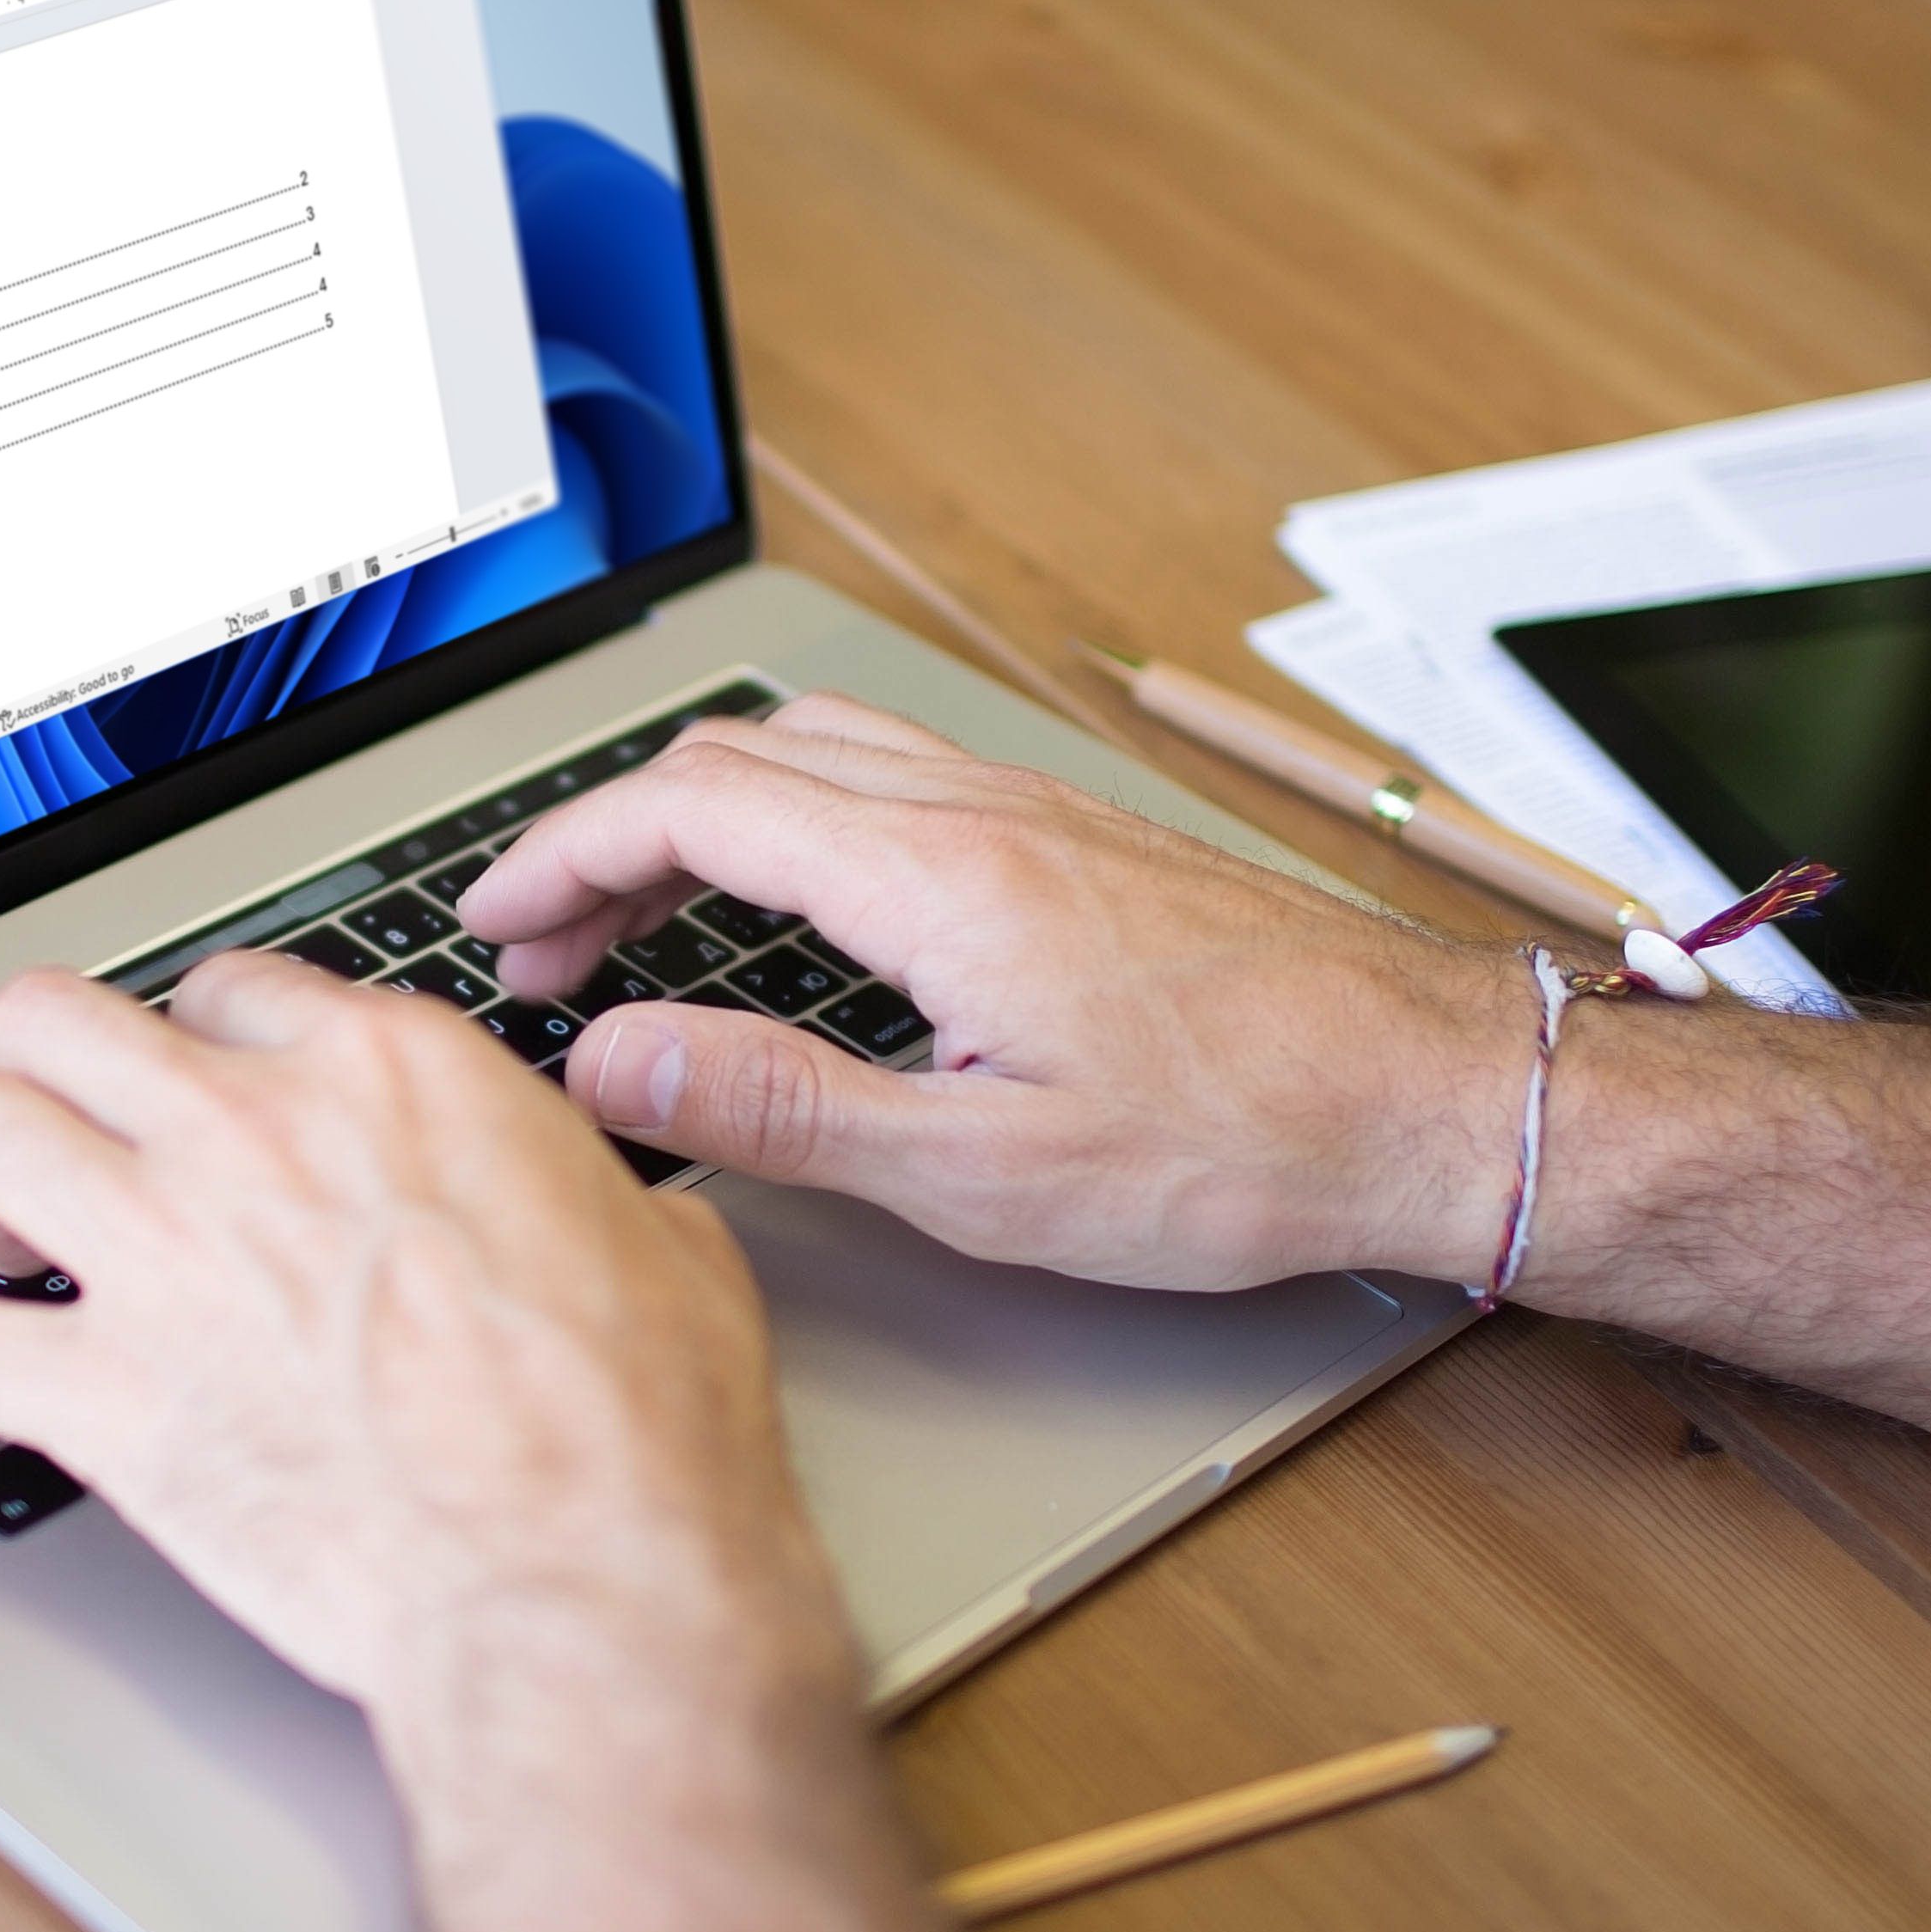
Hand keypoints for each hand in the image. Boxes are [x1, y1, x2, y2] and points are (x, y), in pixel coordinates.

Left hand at [0, 952, 856, 1734]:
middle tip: (71, 1145)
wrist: (580, 1585)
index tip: (210, 1106)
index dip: (207, 1050)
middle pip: (51, 1016)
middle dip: (44, 1074)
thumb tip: (585, 1206)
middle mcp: (253, 1132)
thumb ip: (574, 1190)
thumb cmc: (634, 1437)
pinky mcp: (104, 1396)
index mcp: (389, 1075)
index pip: (227, 989)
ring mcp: (164, 1255)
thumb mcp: (659, 1248)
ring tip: (1, 1238)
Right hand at [461, 693, 1522, 1291]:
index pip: (691, 805)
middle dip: (612, 840)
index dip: (564, 855)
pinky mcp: (1080, 839)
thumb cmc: (1244, 1147)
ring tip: (644, 927)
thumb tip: (614, 1066)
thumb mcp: (982, 1177)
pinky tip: (798, 910)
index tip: (497, 928)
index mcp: (941, 880)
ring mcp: (1038, 812)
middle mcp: (983, 813)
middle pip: (739, 758)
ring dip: (702, 820)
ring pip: (819, 754)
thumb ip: (780, 1111)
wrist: (1433, 1098)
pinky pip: (892, 778)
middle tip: (549, 953)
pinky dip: (792, 821)